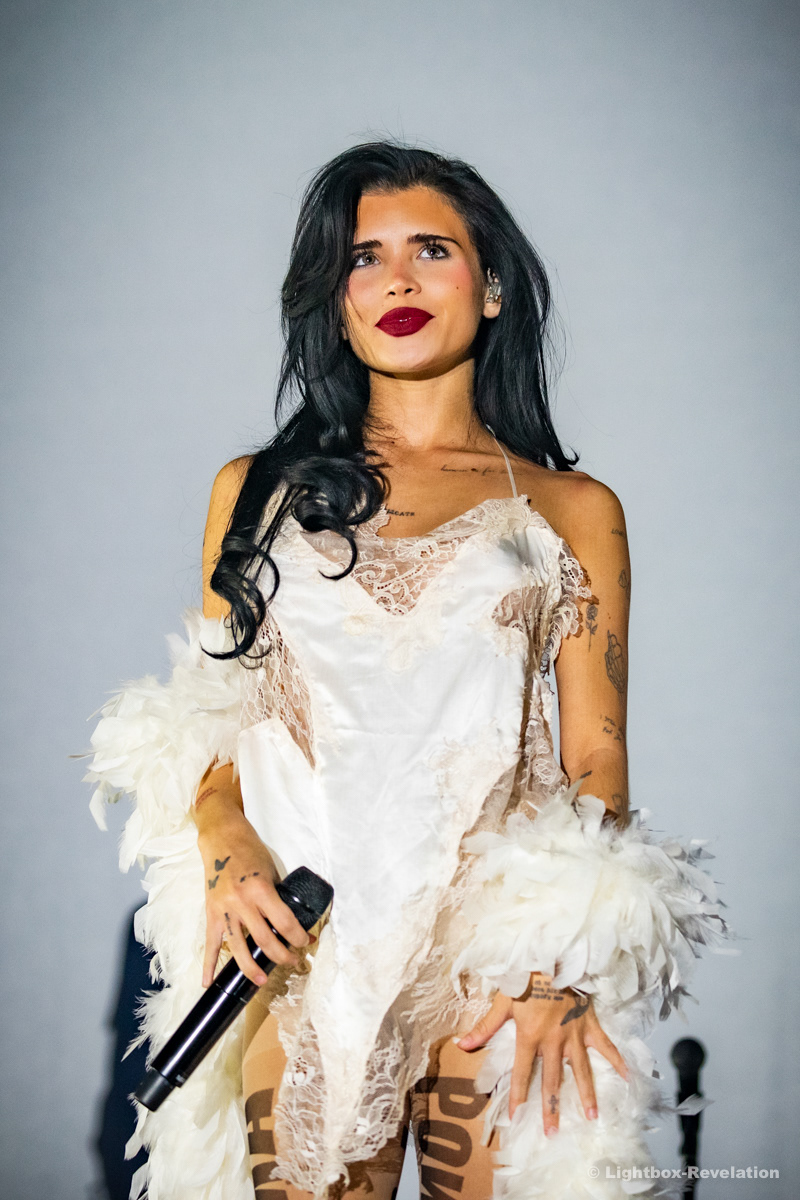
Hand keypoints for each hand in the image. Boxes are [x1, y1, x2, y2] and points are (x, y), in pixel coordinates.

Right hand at [197, 808, 312, 987]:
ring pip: (238, 948)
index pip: (285, 923)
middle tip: (293, 960)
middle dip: (282, 955)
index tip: (306, 941)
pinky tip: (208, 982)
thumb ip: (277, 896)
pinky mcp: (211, 913)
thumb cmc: (250, 851)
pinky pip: (210, 943)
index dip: (299, 937)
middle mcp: (242, 903)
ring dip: (251, 968)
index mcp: (261, 890)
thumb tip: (292, 919)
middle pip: (265, 940)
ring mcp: (224, 910)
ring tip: (261, 981)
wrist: (221, 839)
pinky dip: (208, 964)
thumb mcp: (271, 870)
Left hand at [455, 972, 628, 1134]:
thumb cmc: (525, 978)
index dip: (518, 1096)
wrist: (552, 956)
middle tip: (552, 1133)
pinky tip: (628, 1077)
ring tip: (590, 1117)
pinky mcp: (589, 1024)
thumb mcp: (502, 1001)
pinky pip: (606, 1045)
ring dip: (586, 1094)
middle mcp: (554, 1040)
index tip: (516, 1118)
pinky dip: (617, 1060)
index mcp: (531, 1035)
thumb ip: (485, 1027)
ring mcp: (574, 1034)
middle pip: (553, 1080)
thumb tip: (462, 1044)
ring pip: (581, 1070)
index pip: (523, 1072)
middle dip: (551, 1107)